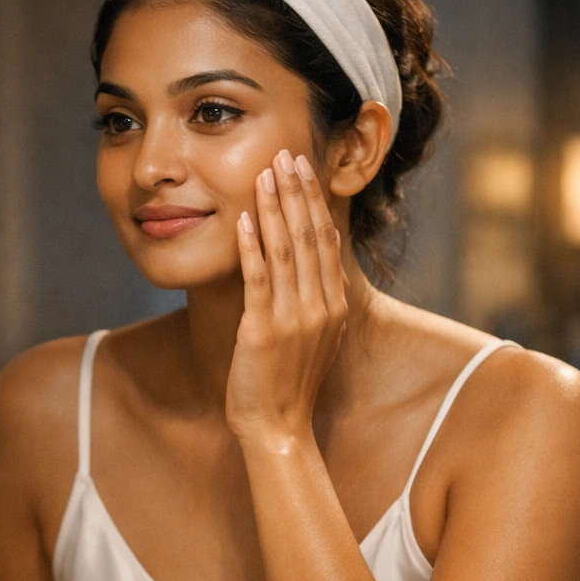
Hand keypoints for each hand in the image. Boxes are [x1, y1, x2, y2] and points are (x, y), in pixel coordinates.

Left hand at [225, 149, 349, 447]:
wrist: (279, 427)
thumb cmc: (289, 383)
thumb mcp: (314, 335)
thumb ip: (316, 296)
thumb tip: (313, 253)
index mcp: (335, 304)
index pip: (325, 239)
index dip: (314, 200)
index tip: (303, 167)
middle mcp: (321, 306)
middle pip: (309, 236)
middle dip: (297, 191)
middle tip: (286, 153)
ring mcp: (294, 318)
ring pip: (285, 250)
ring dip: (274, 207)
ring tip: (265, 172)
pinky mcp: (264, 330)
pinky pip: (259, 279)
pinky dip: (251, 246)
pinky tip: (245, 218)